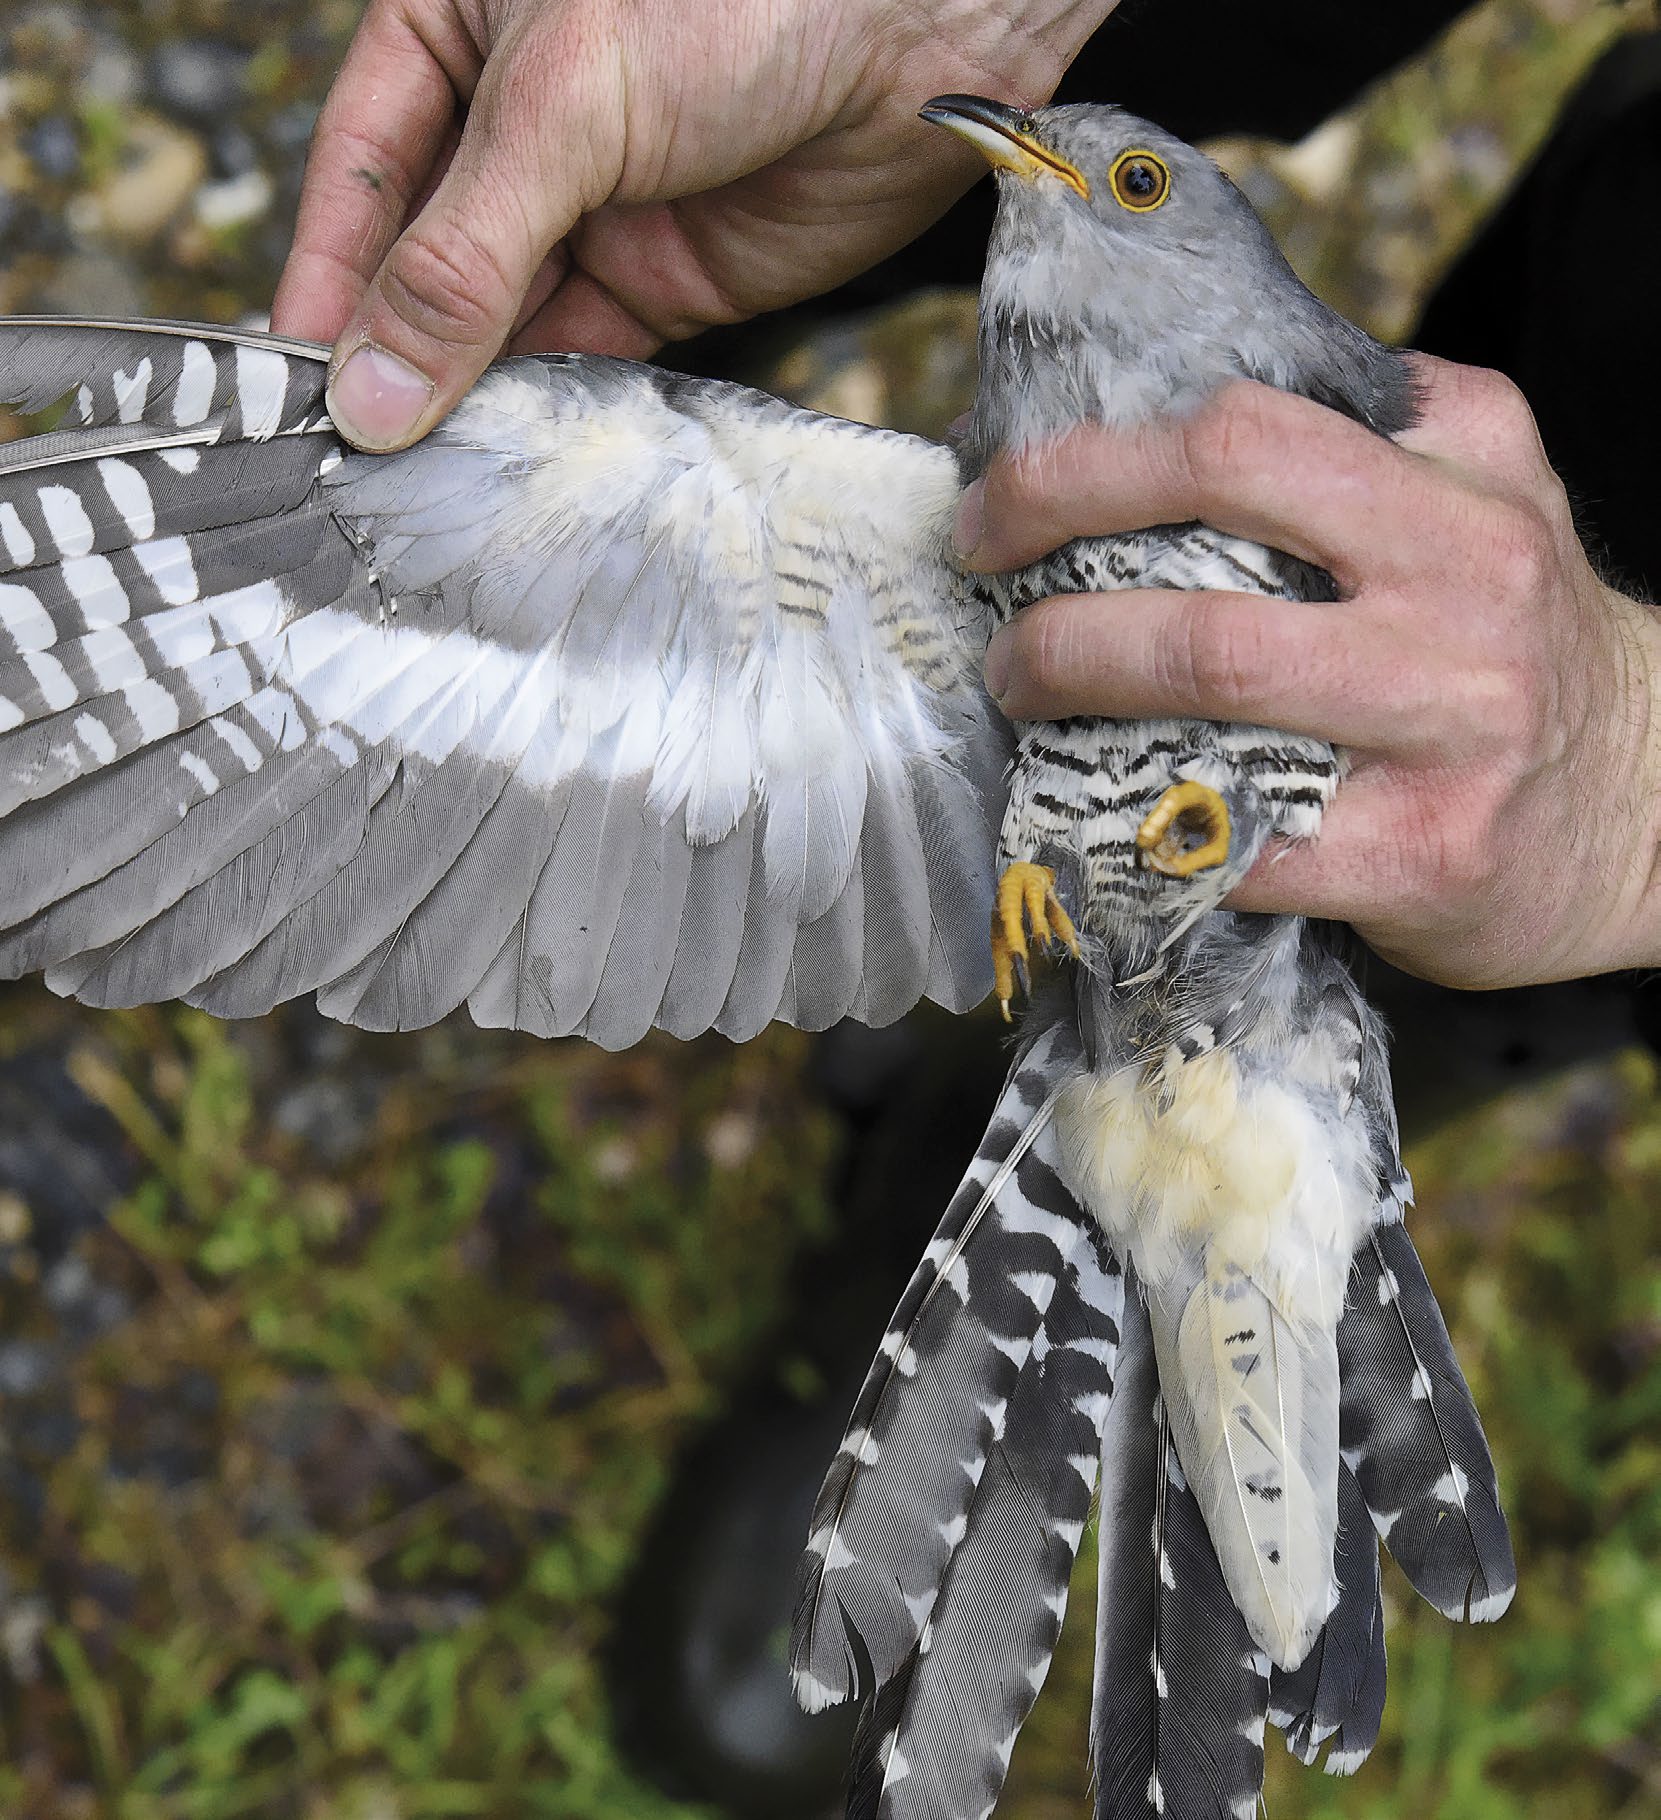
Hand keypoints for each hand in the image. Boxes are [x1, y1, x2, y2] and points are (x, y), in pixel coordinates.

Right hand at [271, 0, 1111, 450]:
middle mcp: (516, 130)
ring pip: (499, 324)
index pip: (361, 173)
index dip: (328, 279)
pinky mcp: (662, 282)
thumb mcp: (568, 103)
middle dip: (395, 356)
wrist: (922, 30)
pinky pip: (580, 358)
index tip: (296, 384)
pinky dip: (548, 408)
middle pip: (424, 262)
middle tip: (354, 459)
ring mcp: (590, 210)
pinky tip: (512, 456)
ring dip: (466, 398)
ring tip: (422, 478)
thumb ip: (467, 252)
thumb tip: (373, 385)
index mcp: (455, 35)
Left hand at [956, 356, 1660, 988]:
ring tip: (1021, 693)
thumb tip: (1159, 416)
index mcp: (1462, 477)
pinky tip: (1094, 812)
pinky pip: (1242, 837)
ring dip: (1076, 678)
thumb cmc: (1524, 645)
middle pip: (1217, 528)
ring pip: (1216, 670)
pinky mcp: (1424, 853)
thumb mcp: (1484, 499)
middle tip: (990, 590)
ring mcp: (1449, 725)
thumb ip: (1364, 440)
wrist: (1652, 808)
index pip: (1245, 427)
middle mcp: (1466, 584)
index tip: (1006, 494)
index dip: (1093, 460)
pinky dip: (1143, 824)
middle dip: (1060, 548)